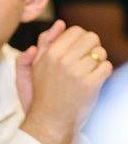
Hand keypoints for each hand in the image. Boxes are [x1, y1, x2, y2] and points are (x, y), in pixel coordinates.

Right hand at [20, 21, 112, 143]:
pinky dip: (104, 73)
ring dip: (98, 62)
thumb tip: (60, 23)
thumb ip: (46, 43)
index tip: (77, 52)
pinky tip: (93, 81)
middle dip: (92, 47)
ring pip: (101, 53)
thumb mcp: (37, 66)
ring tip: (88, 73)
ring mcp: (77, 73)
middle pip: (91, 38)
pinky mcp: (90, 84)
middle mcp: (62, 61)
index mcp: (50, 54)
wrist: (50, 120)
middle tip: (86, 61)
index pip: (76, 31)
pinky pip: (107, 67)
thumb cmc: (44, 92)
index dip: (80, 39)